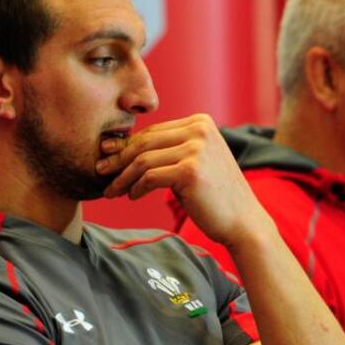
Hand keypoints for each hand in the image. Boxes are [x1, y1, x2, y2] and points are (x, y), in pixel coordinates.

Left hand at [96, 114, 273, 247]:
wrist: (243, 221)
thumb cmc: (215, 195)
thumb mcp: (195, 162)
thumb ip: (170, 150)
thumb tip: (123, 147)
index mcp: (201, 122)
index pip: (154, 131)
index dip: (127, 145)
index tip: (108, 157)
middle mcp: (200, 130)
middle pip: (145, 141)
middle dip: (118, 158)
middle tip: (100, 171)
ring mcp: (196, 149)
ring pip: (143, 160)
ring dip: (123, 177)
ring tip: (112, 190)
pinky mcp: (190, 171)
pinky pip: (150, 177)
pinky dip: (136, 187)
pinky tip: (132, 196)